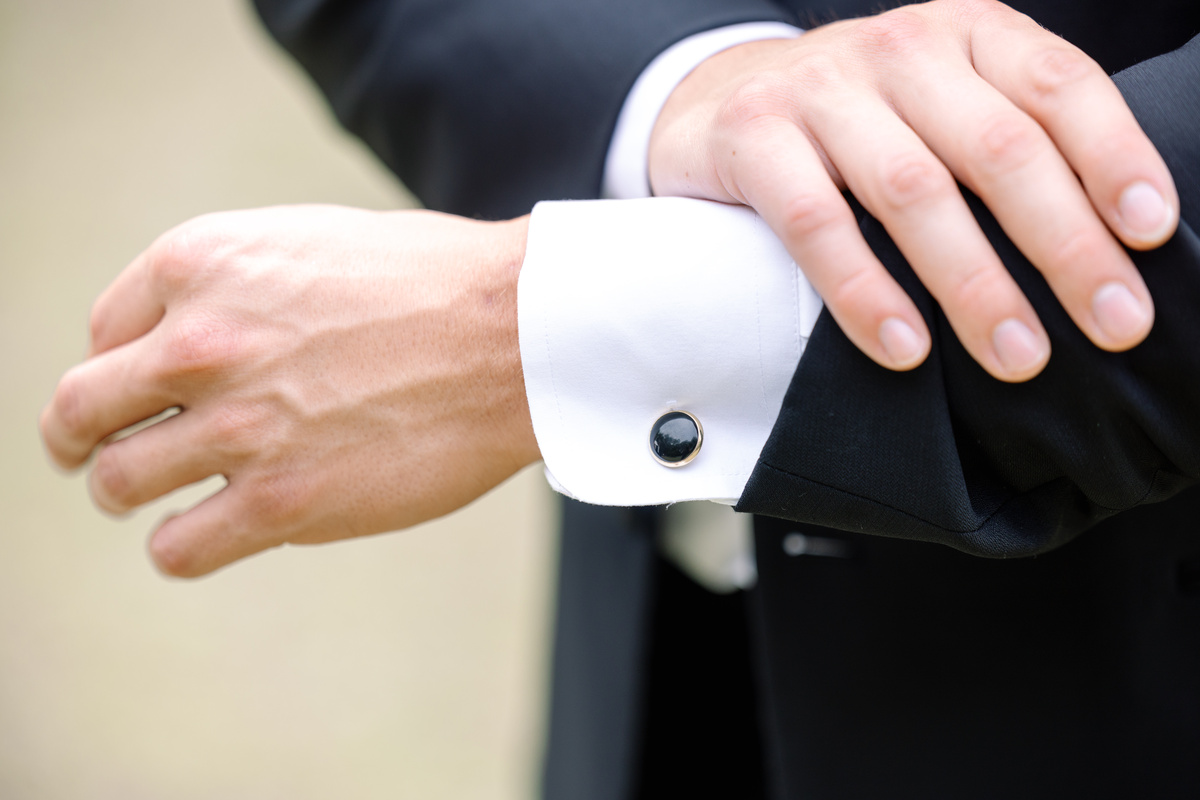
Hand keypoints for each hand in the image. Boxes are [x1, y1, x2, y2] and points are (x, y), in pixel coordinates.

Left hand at [40, 206, 537, 576]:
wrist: (520, 334)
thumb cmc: (434, 283)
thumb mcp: (310, 241)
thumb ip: (234, 283)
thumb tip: (190, 333)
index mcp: (202, 263)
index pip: (104, 331)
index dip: (120, 365)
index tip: (141, 391)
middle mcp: (200, 343)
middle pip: (82, 408)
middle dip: (79, 436)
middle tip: (88, 454)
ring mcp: (236, 428)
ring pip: (118, 483)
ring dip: (124, 493)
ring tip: (148, 500)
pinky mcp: (279, 503)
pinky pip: (177, 548)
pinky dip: (180, 546)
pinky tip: (208, 534)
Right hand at [650, 0, 1178, 380]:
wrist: (720, 96)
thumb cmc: (858, 119)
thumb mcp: (942, 102)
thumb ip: (1005, 140)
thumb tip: (1103, 245)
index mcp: (966, 33)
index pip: (1058, 85)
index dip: (1114, 157)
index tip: (1151, 234)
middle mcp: (900, 49)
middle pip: (999, 147)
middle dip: (1064, 244)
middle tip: (1113, 323)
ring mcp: (821, 90)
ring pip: (914, 190)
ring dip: (974, 283)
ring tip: (1018, 356)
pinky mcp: (755, 138)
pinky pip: (818, 225)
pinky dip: (865, 292)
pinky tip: (904, 347)